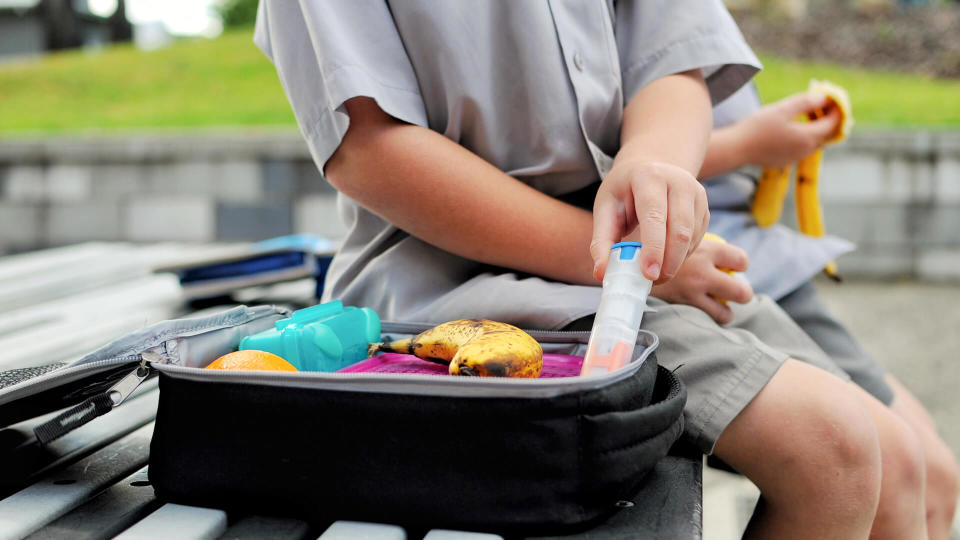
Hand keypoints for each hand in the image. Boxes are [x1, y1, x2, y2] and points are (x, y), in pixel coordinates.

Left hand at [591, 159, 709, 283]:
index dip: (653, 248)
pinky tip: (666, 257)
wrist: (648, 169)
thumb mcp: (606, 208)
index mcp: (649, 177)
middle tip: (652, 281)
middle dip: (667, 262)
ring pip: (691, 238)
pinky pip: (697, 240)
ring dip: (675, 262)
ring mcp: (696, 193)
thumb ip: (601, 240)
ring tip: (655, 273)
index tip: (648, 274)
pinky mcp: (704, 207)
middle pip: (680, 231)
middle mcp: (678, 181)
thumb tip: (601, 273)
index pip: (655, 217)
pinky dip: (681, 255)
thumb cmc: (623, 192)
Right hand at [650, 237, 752, 323]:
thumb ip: (692, 241)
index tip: (734, 267)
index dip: (740, 264)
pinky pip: (706, 318)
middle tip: (733, 292)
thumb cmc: (650, 244)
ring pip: (726, 312)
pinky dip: (708, 318)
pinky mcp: (682, 306)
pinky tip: (701, 313)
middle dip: (741, 293)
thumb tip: (705, 244)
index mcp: (706, 249)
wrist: (625, 262)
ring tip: (719, 307)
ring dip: (725, 311)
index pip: (740, 260)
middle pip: (741, 291)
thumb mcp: (674, 235)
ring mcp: (694, 293)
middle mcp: (704, 272)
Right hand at [733, 91, 841, 167]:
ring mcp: (796, 157)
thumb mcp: (782, 109)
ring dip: (814, 127)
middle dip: (827, 117)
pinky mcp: (785, 160)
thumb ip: (805, 102)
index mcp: (808, 137)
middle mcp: (805, 150)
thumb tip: (824, 98)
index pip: (833, 123)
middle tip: (819, 102)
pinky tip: (791, 126)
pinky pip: (802, 147)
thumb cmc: (757, 127)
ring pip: (814, 141)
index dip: (836, 109)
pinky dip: (803, 135)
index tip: (833, 97)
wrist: (736, 149)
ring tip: (804, 112)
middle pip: (826, 133)